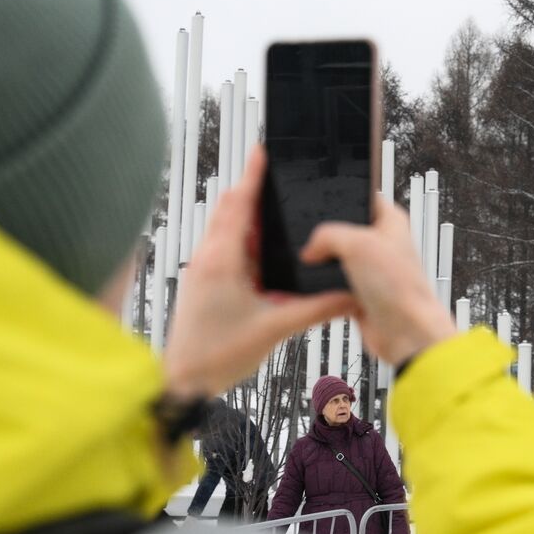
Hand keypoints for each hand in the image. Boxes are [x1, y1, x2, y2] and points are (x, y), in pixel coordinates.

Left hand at [163, 147, 353, 399]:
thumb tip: (350, 295)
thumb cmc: (216, 356)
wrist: (183, 382)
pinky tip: (261, 244)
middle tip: (275, 172)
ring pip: (225, 227)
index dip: (253, 176)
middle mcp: (209, 258)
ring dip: (246, 211)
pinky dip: (243, 235)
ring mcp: (203, 269)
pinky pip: (224, 246)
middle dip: (251, 187)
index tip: (264, 151)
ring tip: (273, 202)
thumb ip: (316, 308)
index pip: (239, 204)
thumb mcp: (275, 328)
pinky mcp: (204, 282)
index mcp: (222, 260)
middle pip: (229, 208)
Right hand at [301, 196, 456, 366]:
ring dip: (322, 265)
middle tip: (308, 238)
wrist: (405, 332)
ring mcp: (370, 270)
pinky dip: (323, 289)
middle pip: (342, 229)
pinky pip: (332, 285)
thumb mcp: (358, 243)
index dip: (341, 197)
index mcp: (390, 221)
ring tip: (309, 264)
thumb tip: (309, 249)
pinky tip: (314, 288)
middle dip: (324, 236)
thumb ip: (327, 235)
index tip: (318, 201)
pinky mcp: (359, 293)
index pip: (363, 197)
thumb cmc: (400, 286)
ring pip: (334, 259)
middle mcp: (381, 243)